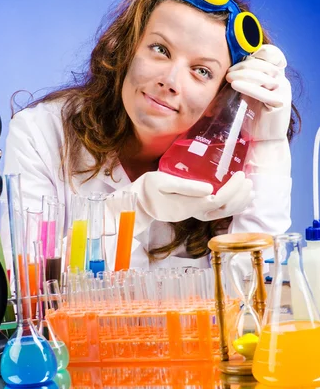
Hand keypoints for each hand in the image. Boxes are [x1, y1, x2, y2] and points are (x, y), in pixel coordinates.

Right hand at [107, 171, 252, 234]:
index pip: (218, 200)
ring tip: (250, 191)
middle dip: (239, 195)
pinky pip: (217, 211)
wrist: (138, 202)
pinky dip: (231, 206)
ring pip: (222, 213)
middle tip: (248, 180)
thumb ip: (187, 187)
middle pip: (224, 209)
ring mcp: (194, 213)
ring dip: (238, 203)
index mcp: (189, 205)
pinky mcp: (193, 211)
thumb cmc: (148, 189)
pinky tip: (238, 199)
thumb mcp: (163, 182)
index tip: (240, 175)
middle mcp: (195, 212)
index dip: (233, 189)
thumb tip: (211, 189)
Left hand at [226, 44, 291, 140]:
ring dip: (244, 74)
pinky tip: (235, 85)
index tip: (240, 57)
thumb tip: (229, 67)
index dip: (257, 51)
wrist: (264, 138)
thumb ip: (245, 79)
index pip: (271, 53)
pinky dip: (248, 87)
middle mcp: (282, 80)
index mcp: (275, 75)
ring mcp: (283, 91)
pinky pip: (263, 93)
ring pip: (264, 76)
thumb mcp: (249, 93)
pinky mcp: (280, 103)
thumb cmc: (254, 116)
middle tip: (228, 71)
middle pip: (264, 64)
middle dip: (244, 65)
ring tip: (229, 77)